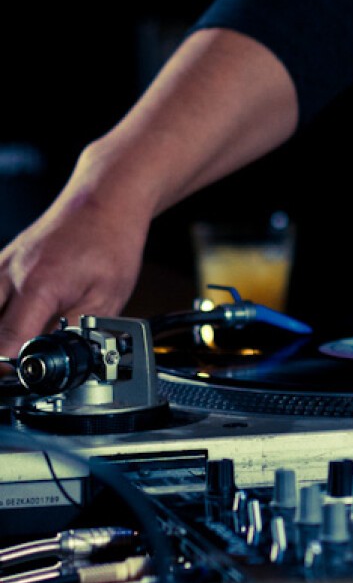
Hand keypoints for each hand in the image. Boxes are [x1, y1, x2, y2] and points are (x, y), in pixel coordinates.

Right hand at [0, 183, 149, 359]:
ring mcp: (0, 266)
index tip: (15, 383)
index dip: (7, 370)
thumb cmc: (110, 242)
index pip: (6, 342)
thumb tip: (61, 363)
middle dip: (0, 353)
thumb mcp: (107, 297)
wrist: (105, 199)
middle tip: (17, 369)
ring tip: (20, 344)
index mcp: (39, 285)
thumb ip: (79, 333)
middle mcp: (10, 273)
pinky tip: (16, 322)